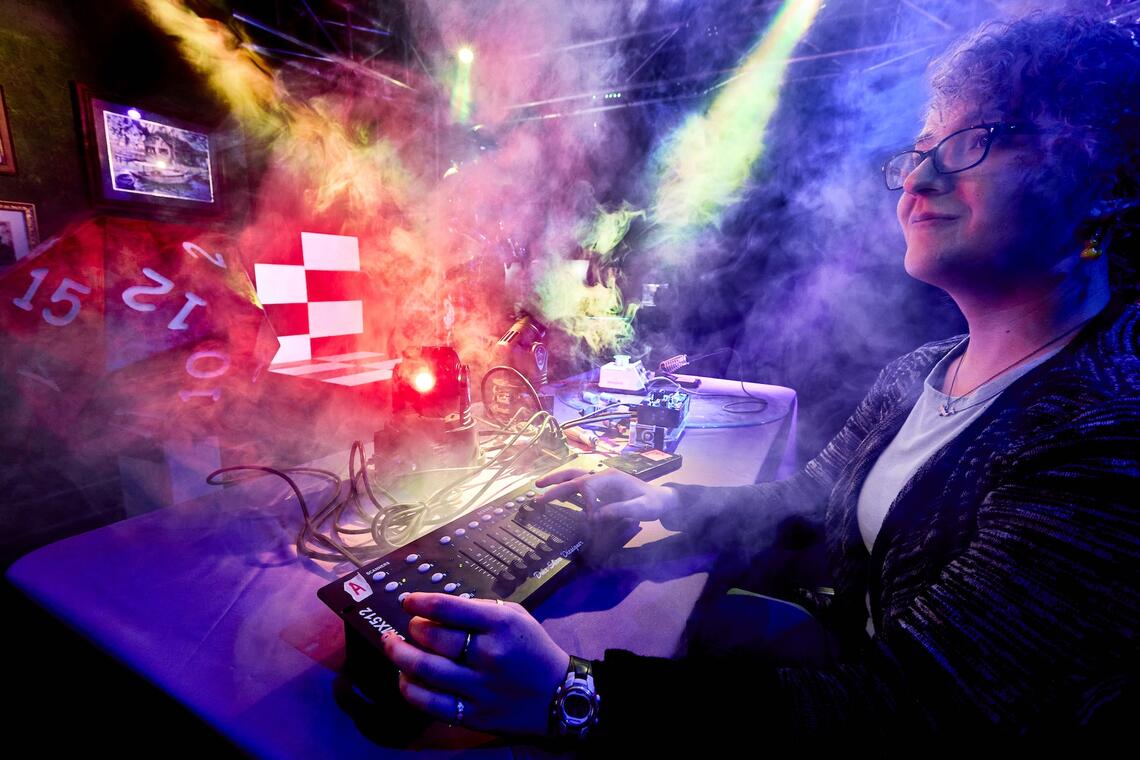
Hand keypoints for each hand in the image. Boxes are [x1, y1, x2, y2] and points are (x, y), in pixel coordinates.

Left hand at [381, 592, 569, 735]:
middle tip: (410, 626)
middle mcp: (488, 655)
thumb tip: (439, 607)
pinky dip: (409, 688)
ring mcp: (479, 687)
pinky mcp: (473, 714)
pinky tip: (404, 676)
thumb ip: (480, 609)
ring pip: (424, 669)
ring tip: (392, 645)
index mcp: (500, 625)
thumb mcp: (516, 616)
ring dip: (400, 654)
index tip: (407, 601)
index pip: (448, 608)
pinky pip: (429, 702)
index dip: (419, 602)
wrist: (560, 695)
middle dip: (413, 628)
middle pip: (432, 637)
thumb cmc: (533, 649)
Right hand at [536, 467, 679, 522]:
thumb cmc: (652, 504)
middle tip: (537, 491)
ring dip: (556, 481)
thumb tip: (596, 516)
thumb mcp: (641, 509)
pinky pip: (579, 486)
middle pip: (574, 475)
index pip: (587, 485)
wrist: (661, 500)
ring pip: (573, 477)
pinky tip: (556, 496)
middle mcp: (602, 475)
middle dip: (555, 482)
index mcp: (611, 477)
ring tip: (539, 488)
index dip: (585, 501)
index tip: (591, 518)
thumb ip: (620, 510)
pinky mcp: (600, 488)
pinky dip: (565, 489)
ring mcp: (600, 480)